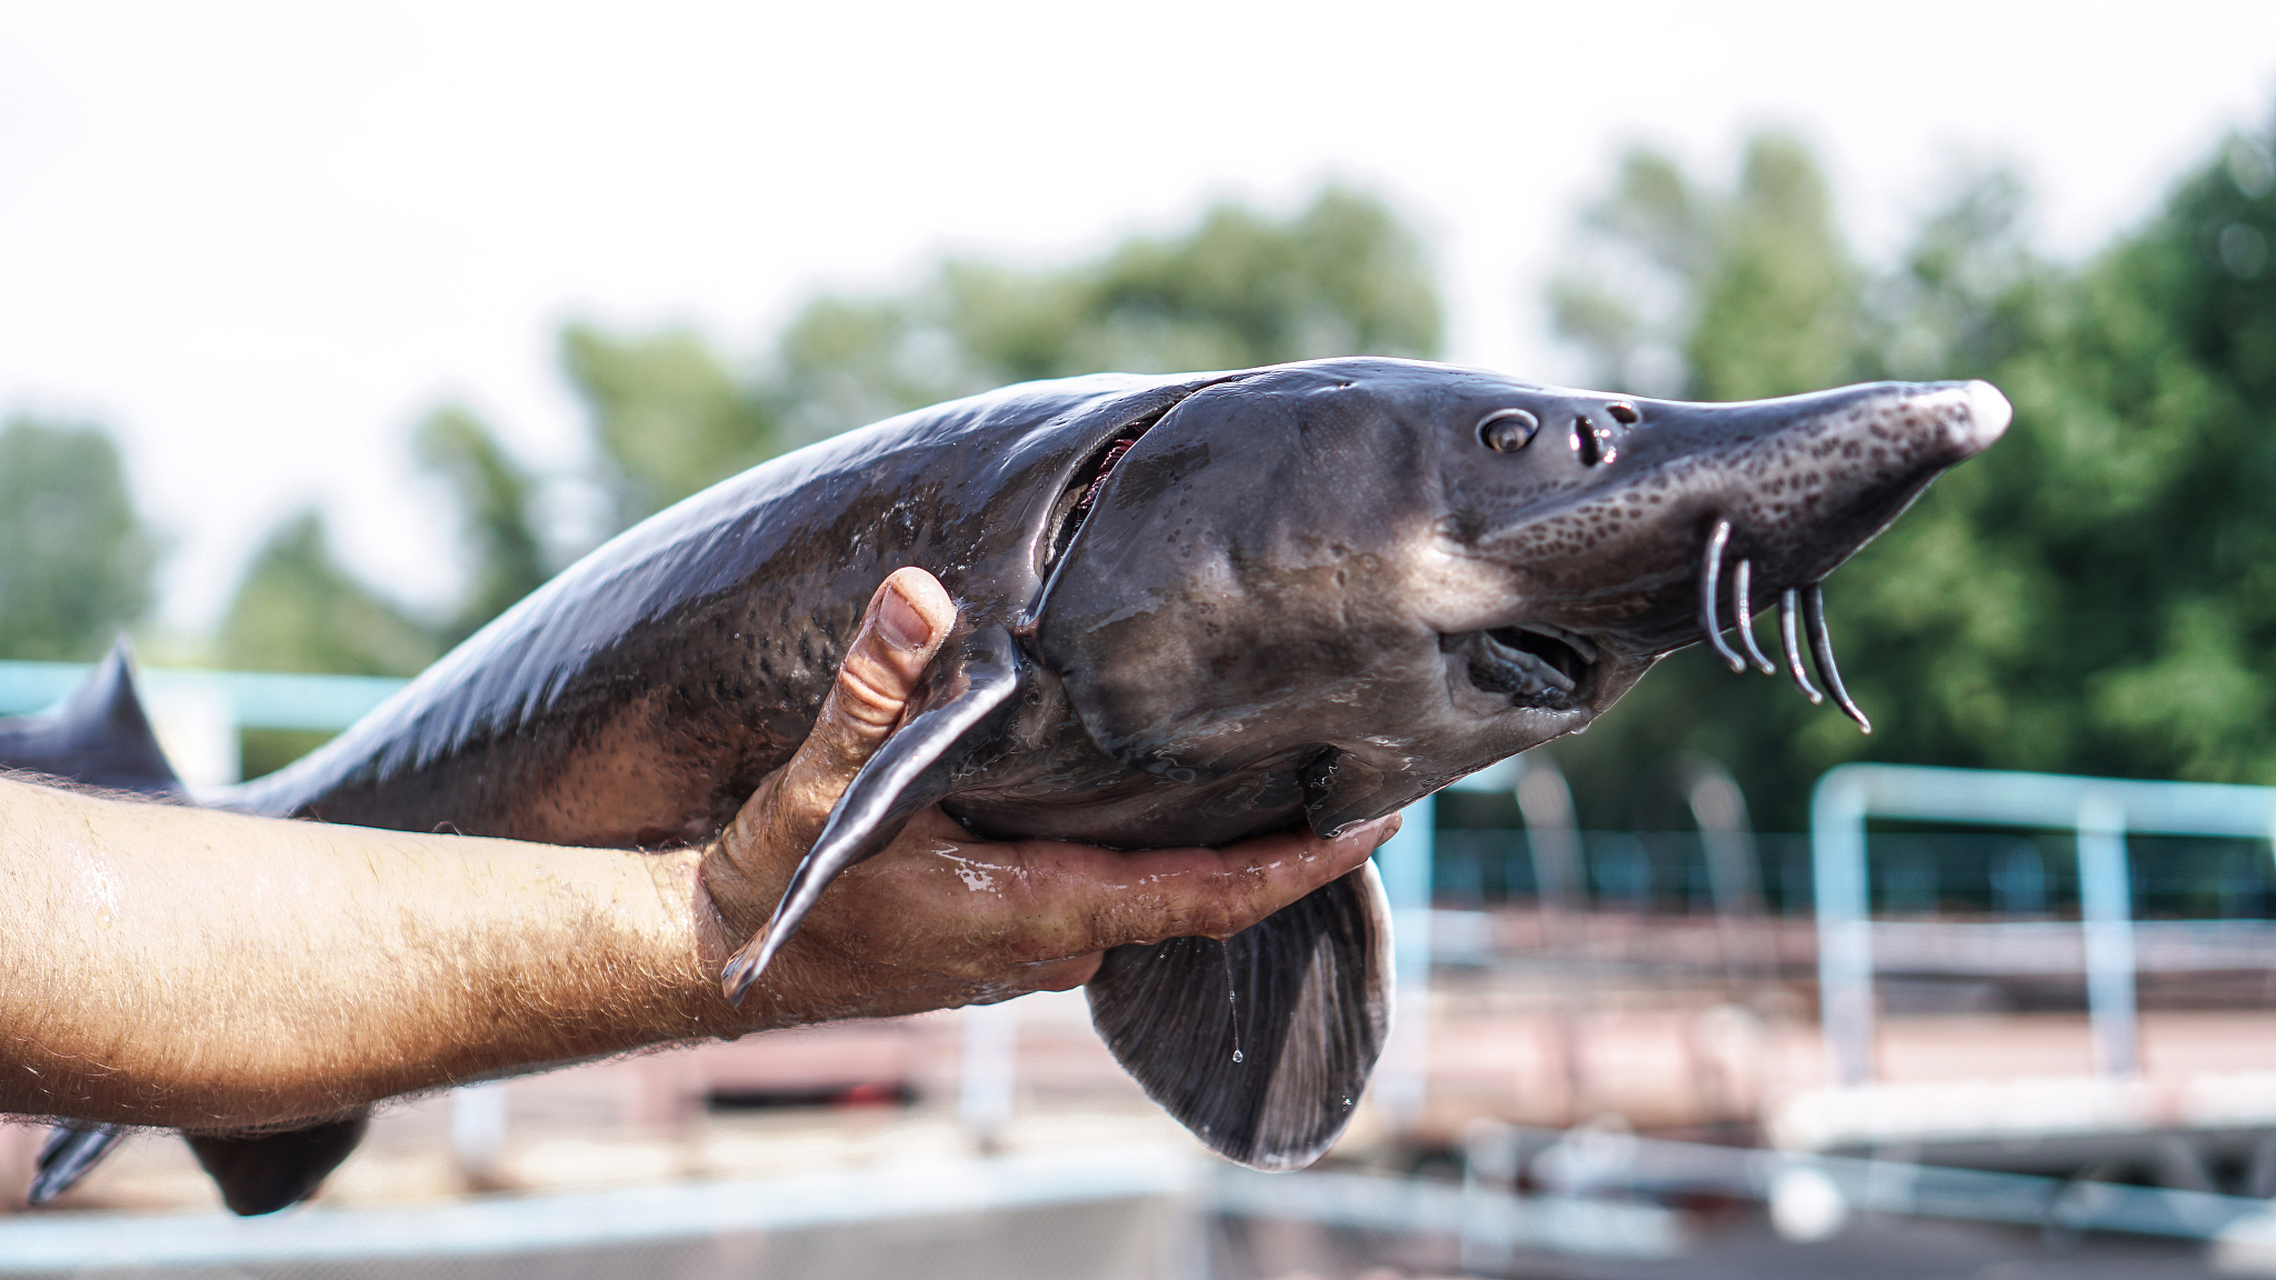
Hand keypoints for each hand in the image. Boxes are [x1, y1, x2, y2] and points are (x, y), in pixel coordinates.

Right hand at [698, 567, 1399, 1025]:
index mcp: (1033, 910)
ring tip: (1293, 771)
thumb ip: (870, 695)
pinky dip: (1164, 855)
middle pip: (1202, 898)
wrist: (711, 958)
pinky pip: (1116, 900)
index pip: (1202, 898)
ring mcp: (1030, 949)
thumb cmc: (768, 886)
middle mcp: (1049, 943)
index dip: (1296, 867)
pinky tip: (1174, 796)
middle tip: (1362, 770)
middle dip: (1284, 847)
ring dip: (1226, 850)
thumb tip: (917, 596)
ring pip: (1158, 900)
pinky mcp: (1006, 937)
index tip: (1378, 827)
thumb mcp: (811, 788)